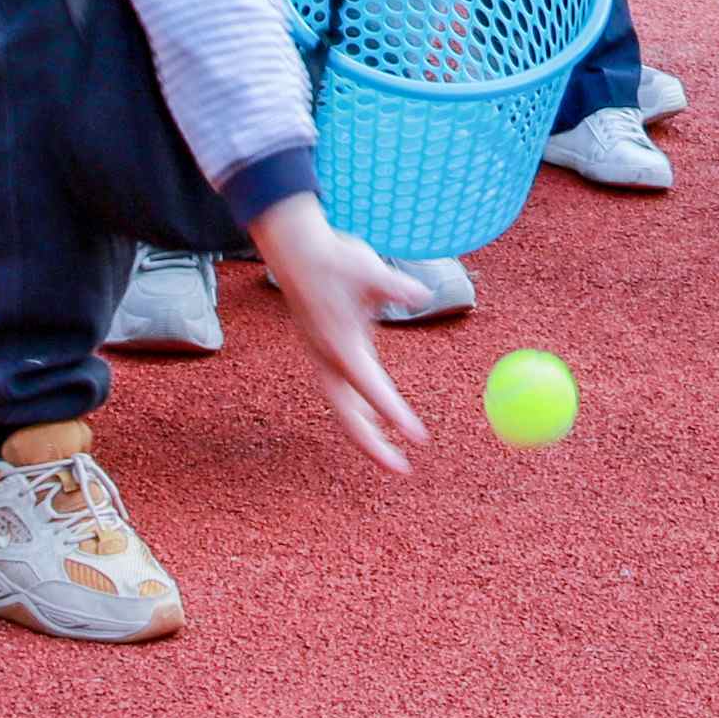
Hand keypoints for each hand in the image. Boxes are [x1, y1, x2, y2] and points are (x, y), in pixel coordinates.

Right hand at [247, 199, 433, 469]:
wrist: (296, 248)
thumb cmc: (335, 258)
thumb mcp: (370, 269)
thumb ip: (396, 287)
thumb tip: (422, 295)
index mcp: (341, 345)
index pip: (373, 390)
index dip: (396, 416)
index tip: (418, 438)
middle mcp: (329, 358)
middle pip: (348, 415)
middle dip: (373, 445)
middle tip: (401, 469)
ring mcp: (323, 357)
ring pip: (342, 406)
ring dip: (365, 431)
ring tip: (390, 452)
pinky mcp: (323, 350)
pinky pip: (341, 391)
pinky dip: (359, 409)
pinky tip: (374, 416)